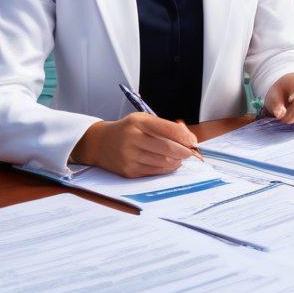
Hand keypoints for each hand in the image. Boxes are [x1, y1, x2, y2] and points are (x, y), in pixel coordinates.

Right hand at [71, 113, 198, 177]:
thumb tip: (189, 139)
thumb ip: (165, 127)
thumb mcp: (143, 120)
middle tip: (191, 153)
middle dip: (185, 152)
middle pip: (168, 148)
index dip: (185, 137)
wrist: (99, 144)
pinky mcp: (129, 171)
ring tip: (179, 158)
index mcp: (138, 122)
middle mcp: (133, 139)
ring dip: (176, 161)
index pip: (168, 129)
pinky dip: (166, 169)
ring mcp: (130, 156)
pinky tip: (169, 164)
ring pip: (163, 162)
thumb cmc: (127, 130)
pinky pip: (155, 172)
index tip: (194, 142)